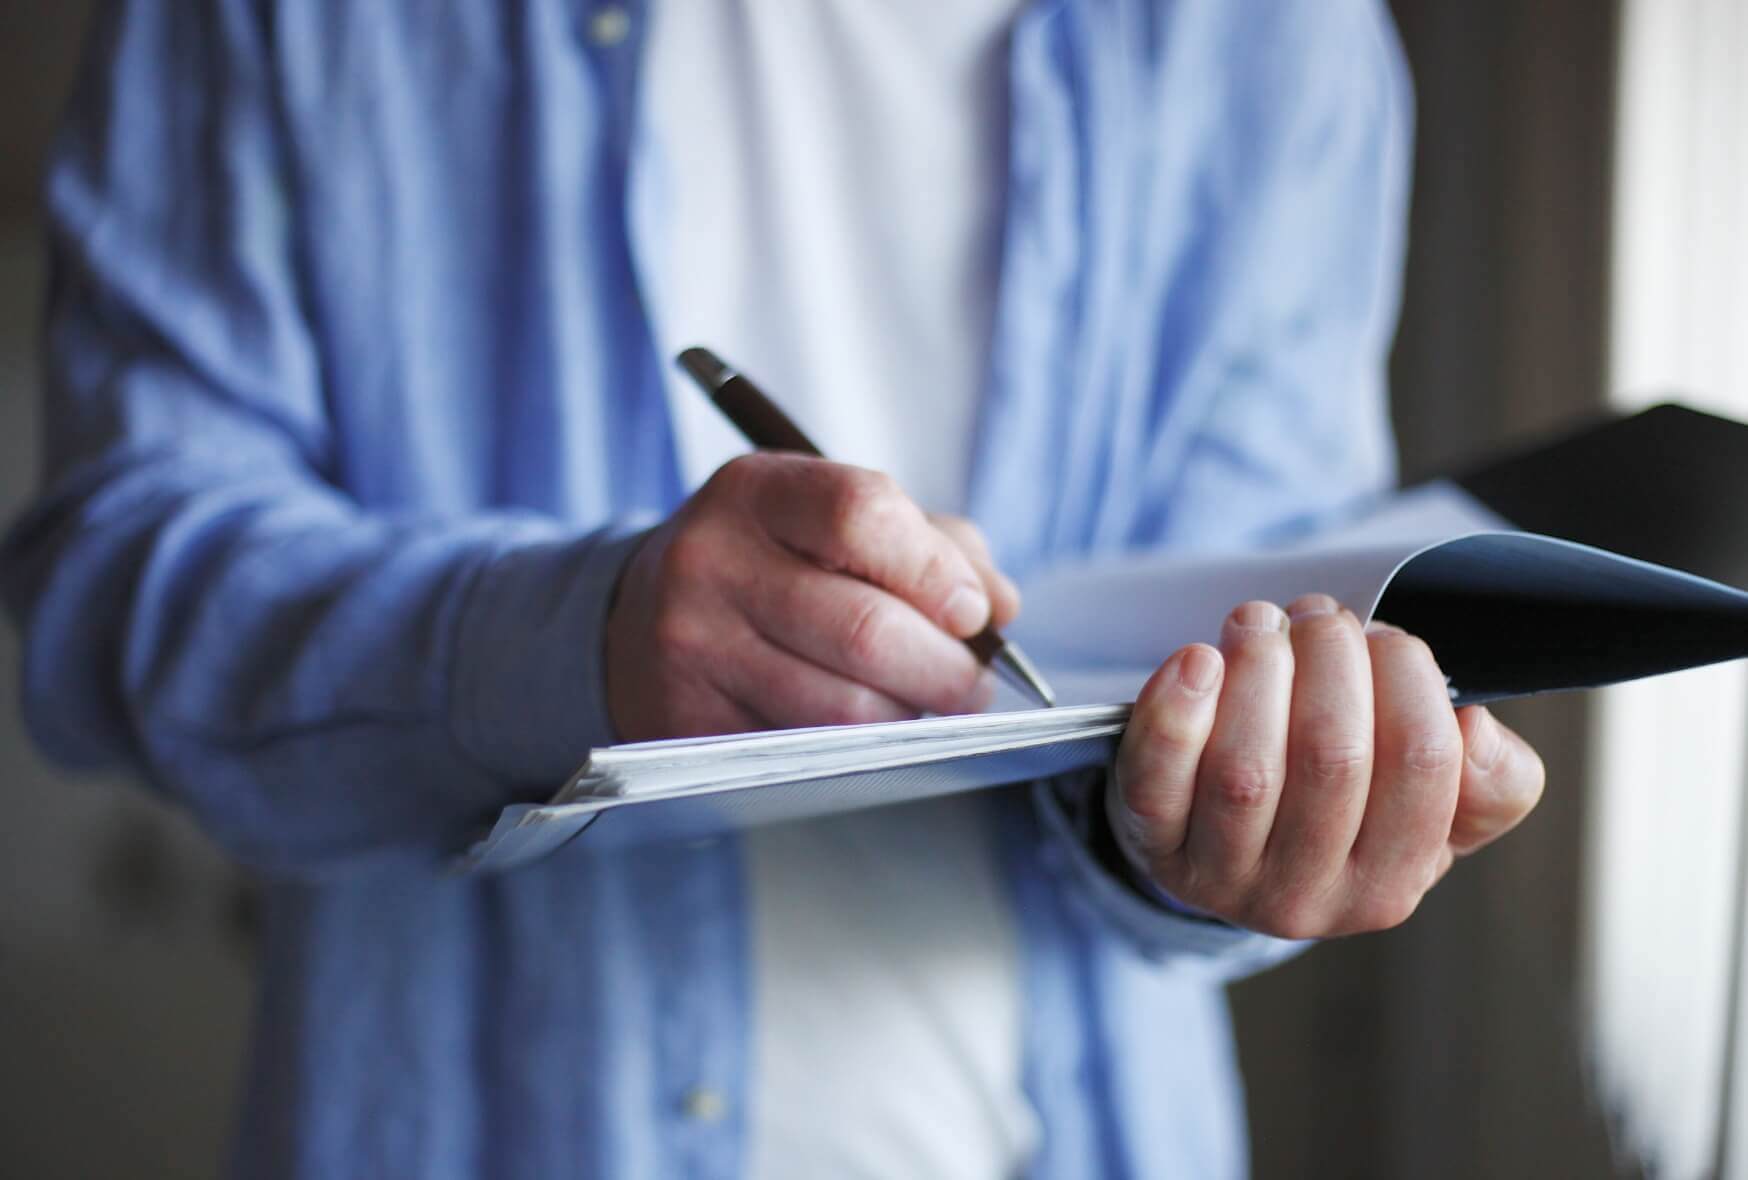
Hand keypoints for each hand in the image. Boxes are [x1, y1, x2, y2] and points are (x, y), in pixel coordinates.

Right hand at [605, 452, 1019, 741]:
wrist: (644, 616)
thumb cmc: (771, 562)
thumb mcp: (835, 520)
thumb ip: (934, 546)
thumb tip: (999, 608)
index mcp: (757, 493)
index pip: (862, 517)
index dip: (936, 572)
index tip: (971, 612)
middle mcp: (711, 563)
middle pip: (866, 630)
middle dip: (946, 670)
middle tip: (969, 683)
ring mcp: (692, 647)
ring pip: (844, 709)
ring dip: (907, 717)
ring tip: (918, 705)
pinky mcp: (687, 723)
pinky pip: (806, 752)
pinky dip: (855, 750)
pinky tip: (860, 729)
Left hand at [1109, 595, 1544, 937]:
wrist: (1215, 851)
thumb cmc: (1334, 813)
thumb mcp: (1430, 814)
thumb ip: (1488, 782)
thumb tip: (1475, 729)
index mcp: (1388, 885)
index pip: (1424, 766)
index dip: (1409, 679)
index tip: (1385, 638)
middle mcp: (1304, 898)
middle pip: (1334, 758)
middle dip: (1332, 659)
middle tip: (1320, 616)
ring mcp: (1218, 876)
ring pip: (1247, 768)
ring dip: (1259, 670)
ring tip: (1261, 624)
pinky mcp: (1149, 841)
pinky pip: (1157, 776)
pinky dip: (1177, 709)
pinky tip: (1199, 660)